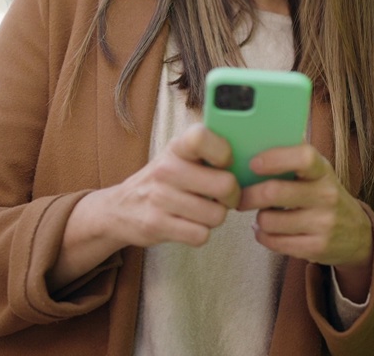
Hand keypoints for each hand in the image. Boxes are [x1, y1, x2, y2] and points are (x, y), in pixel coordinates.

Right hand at [90, 123, 241, 248]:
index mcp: (177, 147)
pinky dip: (200, 233)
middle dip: (231, 196)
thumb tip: (252, 160)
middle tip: (222, 197)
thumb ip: (210, 153)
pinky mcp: (156, 225)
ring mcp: (160, 198)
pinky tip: (189, 224)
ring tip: (201, 209)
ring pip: (216, 215)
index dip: (224, 153)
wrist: (121, 209)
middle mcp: (167, 169)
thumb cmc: (165, 180)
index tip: (225, 163)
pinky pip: (201, 235)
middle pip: (225, 185)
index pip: (203, 138)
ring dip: (214, 217)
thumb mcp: (180, 157)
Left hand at [238, 145, 373, 299]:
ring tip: (265, 215)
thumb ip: (294, 159)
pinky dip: (263, 235)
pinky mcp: (316, 248)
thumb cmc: (325, 196)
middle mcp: (326, 195)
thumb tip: (257, 140)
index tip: (253, 163)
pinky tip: (268, 231)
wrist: (357, 234)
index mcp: (324, 171)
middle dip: (248, 195)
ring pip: (268, 220)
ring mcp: (323, 224)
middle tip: (240, 196)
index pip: (303, 157)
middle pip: (274, 192)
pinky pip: (273, 242)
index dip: (274, 158)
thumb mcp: (319, 173)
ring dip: (258, 218)